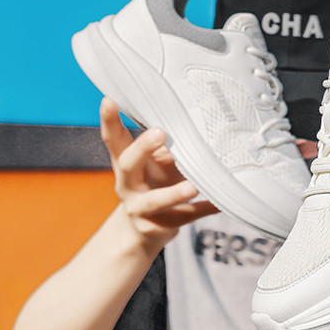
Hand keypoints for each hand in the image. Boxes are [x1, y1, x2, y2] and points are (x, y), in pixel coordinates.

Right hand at [100, 98, 217, 250]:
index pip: (114, 140)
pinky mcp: (158, 228)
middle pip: (126, 165)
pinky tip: (219, 204)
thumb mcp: (157, 163)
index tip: (109, 101)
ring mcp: (140, 209)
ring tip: (192, 187)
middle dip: (141, 149)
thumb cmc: (156, 184)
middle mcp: (127, 186)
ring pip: (154, 201)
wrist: (147, 229)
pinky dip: (203, 209)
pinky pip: (184, 218)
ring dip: (174, 193)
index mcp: (125, 164)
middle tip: (159, 132)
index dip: (109, 121)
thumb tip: (193, 122)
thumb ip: (166, 146)